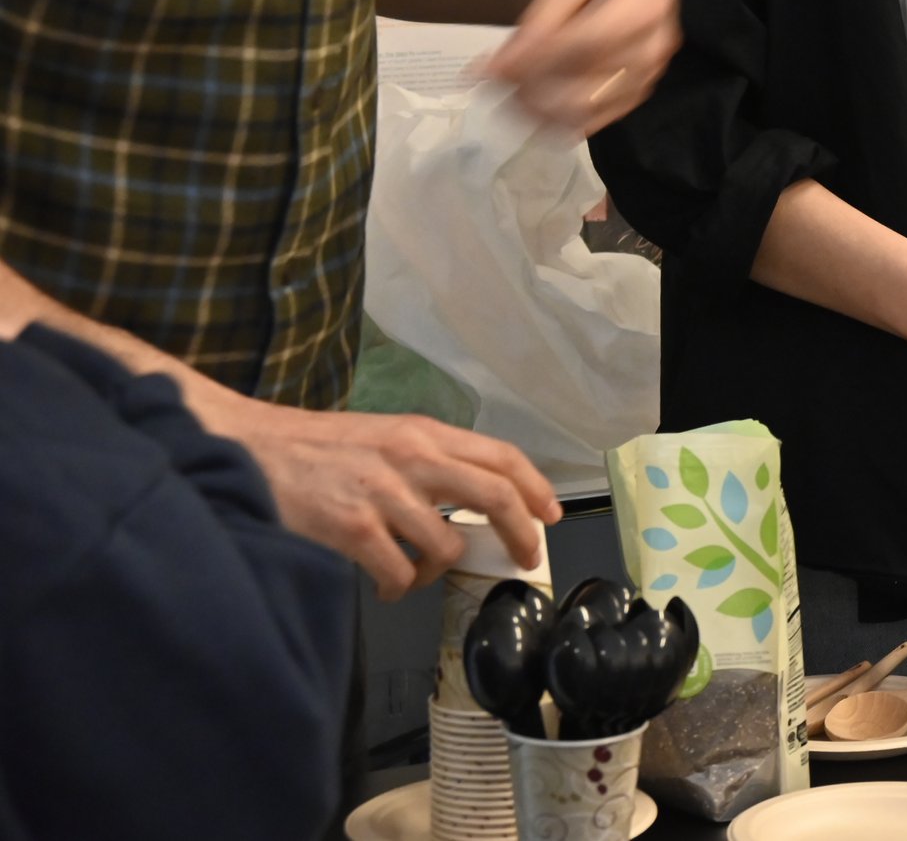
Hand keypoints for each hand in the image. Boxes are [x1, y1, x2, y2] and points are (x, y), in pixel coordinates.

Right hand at [192, 391, 560, 600]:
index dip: (535, 487)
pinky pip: (398, 573)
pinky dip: (398, 587)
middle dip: (521, 533)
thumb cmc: (313, 448)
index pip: (500, 456)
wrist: (243, 445)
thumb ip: (426, 462)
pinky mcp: (351, 528)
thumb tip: (472, 502)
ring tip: (414, 574)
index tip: (550, 516)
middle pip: (494, 495)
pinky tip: (384, 585)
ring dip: (437, 572)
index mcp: (423, 433)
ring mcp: (382, 493)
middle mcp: (411, 457)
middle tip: (526, 558)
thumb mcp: (382, 438)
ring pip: (446, 546)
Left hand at [480, 0, 679, 133]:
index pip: (583, 44)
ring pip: (588, 108)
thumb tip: (502, 65)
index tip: (490, 69)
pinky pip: (597, 119)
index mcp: (644, 4)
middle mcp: (654, 47)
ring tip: (506, 98)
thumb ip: (540, 17)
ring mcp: (651, 75)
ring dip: (539, 111)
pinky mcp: (640, 92)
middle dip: (532, 91)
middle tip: (492, 84)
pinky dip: (559, 121)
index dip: (534, 61)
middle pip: (586, 85)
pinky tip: (533, 108)